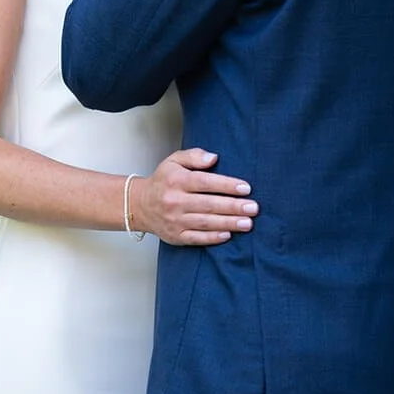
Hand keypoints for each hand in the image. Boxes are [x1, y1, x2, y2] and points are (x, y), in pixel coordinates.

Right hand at [128, 147, 256, 245]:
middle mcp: (175, 201)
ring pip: (205, 222)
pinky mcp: (175, 236)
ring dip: (228, 223)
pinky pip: (197, 238)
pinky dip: (213, 237)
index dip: (226, 185)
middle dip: (233, 207)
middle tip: (254, 208)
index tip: (246, 188)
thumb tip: (214, 158)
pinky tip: (228, 235)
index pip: (205, 182)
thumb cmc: (163, 181)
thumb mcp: (173, 161)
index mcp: (176, 180)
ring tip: (248, 223)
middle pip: (208, 204)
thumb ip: (193, 156)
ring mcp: (175, 220)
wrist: (139, 205)